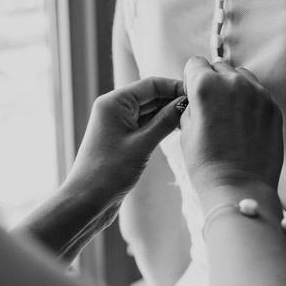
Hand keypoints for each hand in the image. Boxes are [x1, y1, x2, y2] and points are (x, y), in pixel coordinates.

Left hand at [62, 78, 184, 206]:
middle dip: (173, 99)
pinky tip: (177, 128)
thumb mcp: (142, 144)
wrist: (86, 201)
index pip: (151, 84)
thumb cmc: (109, 172)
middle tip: (199, 107)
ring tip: (191, 118)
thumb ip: (165, 121)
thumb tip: (185, 103)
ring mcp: (117, 123)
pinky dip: (160, 125)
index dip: (175, 87)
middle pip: (150, 95)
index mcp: (114, 102)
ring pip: (149, 110)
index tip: (196, 94)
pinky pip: (144, 124)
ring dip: (168, 113)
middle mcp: (113, 108)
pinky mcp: (121, 138)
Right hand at [179, 58, 282, 213]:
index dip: (192, 79)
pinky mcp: (273, 107)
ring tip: (231, 115)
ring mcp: (257, 93)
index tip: (195, 95)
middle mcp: (233, 83)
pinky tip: (246, 124)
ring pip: (242, 76)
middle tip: (212, 107)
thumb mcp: (186, 132)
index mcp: (206, 86)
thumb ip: (191, 105)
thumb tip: (197, 97)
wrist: (240, 188)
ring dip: (234, 88)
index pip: (196, 63)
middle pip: (220, 67)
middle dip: (214, 81)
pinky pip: (258, 93)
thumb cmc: (207, 164)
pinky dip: (251, 101)